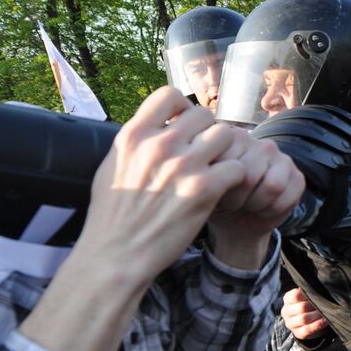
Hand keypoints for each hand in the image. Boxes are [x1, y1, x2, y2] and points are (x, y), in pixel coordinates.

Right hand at [71, 88, 246, 288]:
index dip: (183, 108)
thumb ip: (136, 142)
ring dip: (227, 152)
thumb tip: (153, 124)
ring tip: (218, 169)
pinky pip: (238, 167)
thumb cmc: (112, 216)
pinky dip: (237, 178)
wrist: (117, 254)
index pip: (168, 95)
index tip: (185, 126)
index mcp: (134, 135)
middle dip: (208, 132)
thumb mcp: (112, 166)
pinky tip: (225, 190)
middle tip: (207, 154)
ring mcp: (184, 165)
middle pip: (204, 115)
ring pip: (226, 135)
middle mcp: (160, 144)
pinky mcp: (204, 189)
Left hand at [205, 130, 304, 267]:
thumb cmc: (216, 199)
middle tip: (232, 203)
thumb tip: (213, 173)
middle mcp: (260, 143)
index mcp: (234, 138)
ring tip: (246, 205)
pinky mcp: (297, 177)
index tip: (214, 191)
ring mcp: (281, 158)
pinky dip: (271, 211)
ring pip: (272, 186)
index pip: (229, 161)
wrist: (234, 222)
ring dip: (256, 205)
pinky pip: (286, 198)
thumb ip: (205, 170)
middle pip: (250, 175)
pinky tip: (262, 210)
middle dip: (238, 199)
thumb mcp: (202, 183)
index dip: (220, 186)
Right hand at [281, 287, 329, 340]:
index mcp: (287, 299)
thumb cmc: (309, 304)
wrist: (308, 321)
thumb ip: (310, 292)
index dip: (308, 295)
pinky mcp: (297, 333)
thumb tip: (318, 289)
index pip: (295, 295)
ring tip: (326, 312)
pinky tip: (325, 321)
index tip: (317, 295)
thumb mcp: (307, 296)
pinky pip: (307, 330)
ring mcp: (290, 323)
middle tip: (325, 304)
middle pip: (301, 307)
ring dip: (317, 315)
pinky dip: (317, 325)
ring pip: (304, 319)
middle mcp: (286, 311)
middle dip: (315, 306)